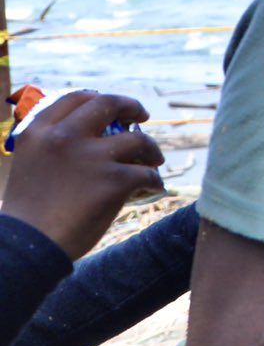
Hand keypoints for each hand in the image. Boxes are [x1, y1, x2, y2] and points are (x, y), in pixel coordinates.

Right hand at [3, 90, 160, 258]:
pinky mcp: (113, 181)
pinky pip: (147, 174)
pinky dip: (154, 180)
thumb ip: (54, 148)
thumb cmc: (27, 214)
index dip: (98, 99)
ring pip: (138, 140)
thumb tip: (91, 139)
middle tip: (142, 116)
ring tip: (155, 159)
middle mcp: (65, 137)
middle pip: (109, 104)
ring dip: (151, 149)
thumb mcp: (30, 165)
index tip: (111, 108)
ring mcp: (91, 157)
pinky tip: (154, 186)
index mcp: (39, 132)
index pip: (75, 98)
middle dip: (131, 106)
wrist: (27, 246)